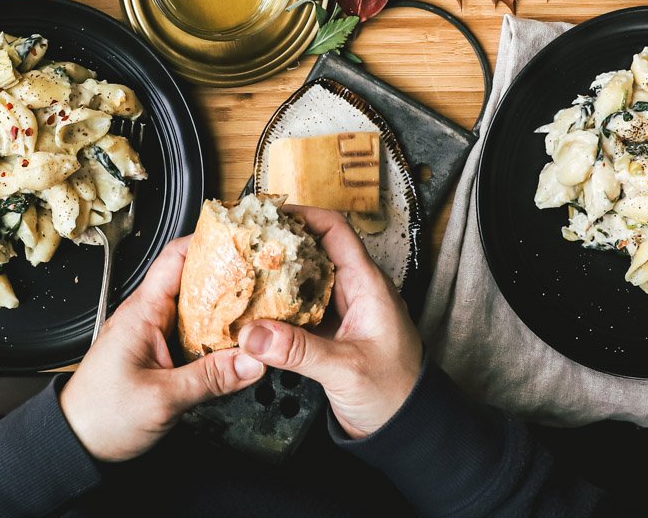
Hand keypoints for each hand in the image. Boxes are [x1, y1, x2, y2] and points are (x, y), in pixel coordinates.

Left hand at [59, 236, 264, 461]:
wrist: (76, 442)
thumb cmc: (101, 416)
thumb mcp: (162, 399)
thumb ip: (210, 379)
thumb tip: (253, 361)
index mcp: (142, 312)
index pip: (176, 257)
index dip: (209, 242)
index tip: (242, 240)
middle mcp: (147, 315)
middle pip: (193, 279)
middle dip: (228, 274)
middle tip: (264, 275)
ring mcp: (153, 332)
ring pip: (196, 307)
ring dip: (225, 305)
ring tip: (260, 304)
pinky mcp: (158, 352)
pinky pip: (192, 331)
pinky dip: (215, 331)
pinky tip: (237, 339)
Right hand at [237, 206, 421, 438]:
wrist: (407, 431)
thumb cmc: (395, 395)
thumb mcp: (346, 369)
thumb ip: (298, 351)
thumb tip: (252, 334)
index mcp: (368, 285)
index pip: (335, 231)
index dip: (303, 216)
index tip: (268, 215)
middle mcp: (353, 291)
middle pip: (312, 251)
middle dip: (279, 244)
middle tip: (244, 242)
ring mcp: (340, 312)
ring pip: (301, 281)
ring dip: (274, 276)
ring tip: (240, 271)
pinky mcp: (328, 334)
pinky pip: (297, 309)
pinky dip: (275, 307)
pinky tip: (252, 310)